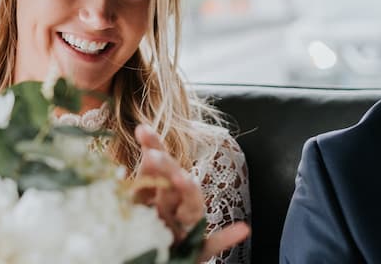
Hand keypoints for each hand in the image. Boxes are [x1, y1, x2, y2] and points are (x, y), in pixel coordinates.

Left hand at [135, 125, 249, 261]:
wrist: (151, 260)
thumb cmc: (145, 232)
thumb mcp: (137, 204)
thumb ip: (145, 180)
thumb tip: (147, 151)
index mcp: (160, 195)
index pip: (158, 167)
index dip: (154, 146)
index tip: (142, 130)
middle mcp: (176, 208)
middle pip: (174, 183)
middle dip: (166, 167)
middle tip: (152, 155)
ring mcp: (187, 228)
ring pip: (191, 208)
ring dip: (189, 191)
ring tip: (183, 179)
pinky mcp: (197, 251)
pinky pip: (212, 244)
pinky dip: (227, 238)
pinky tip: (242, 230)